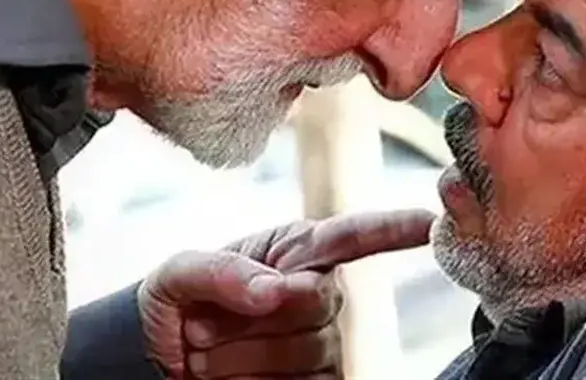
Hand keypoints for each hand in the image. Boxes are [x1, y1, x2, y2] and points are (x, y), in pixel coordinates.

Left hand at [137, 208, 434, 378]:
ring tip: (208, 356)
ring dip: (239, 360)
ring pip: (306, 354)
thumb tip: (277, 289)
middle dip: (246, 321)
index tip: (429, 222)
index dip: (391, 229)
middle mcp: (320, 295)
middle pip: (315, 304)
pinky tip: (230, 378)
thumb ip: (223, 271)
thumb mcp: (179, 274)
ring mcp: (323, 346)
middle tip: (202, 327)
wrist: (157, 361)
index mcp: (295, 250)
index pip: (351, 236)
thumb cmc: (176, 305)